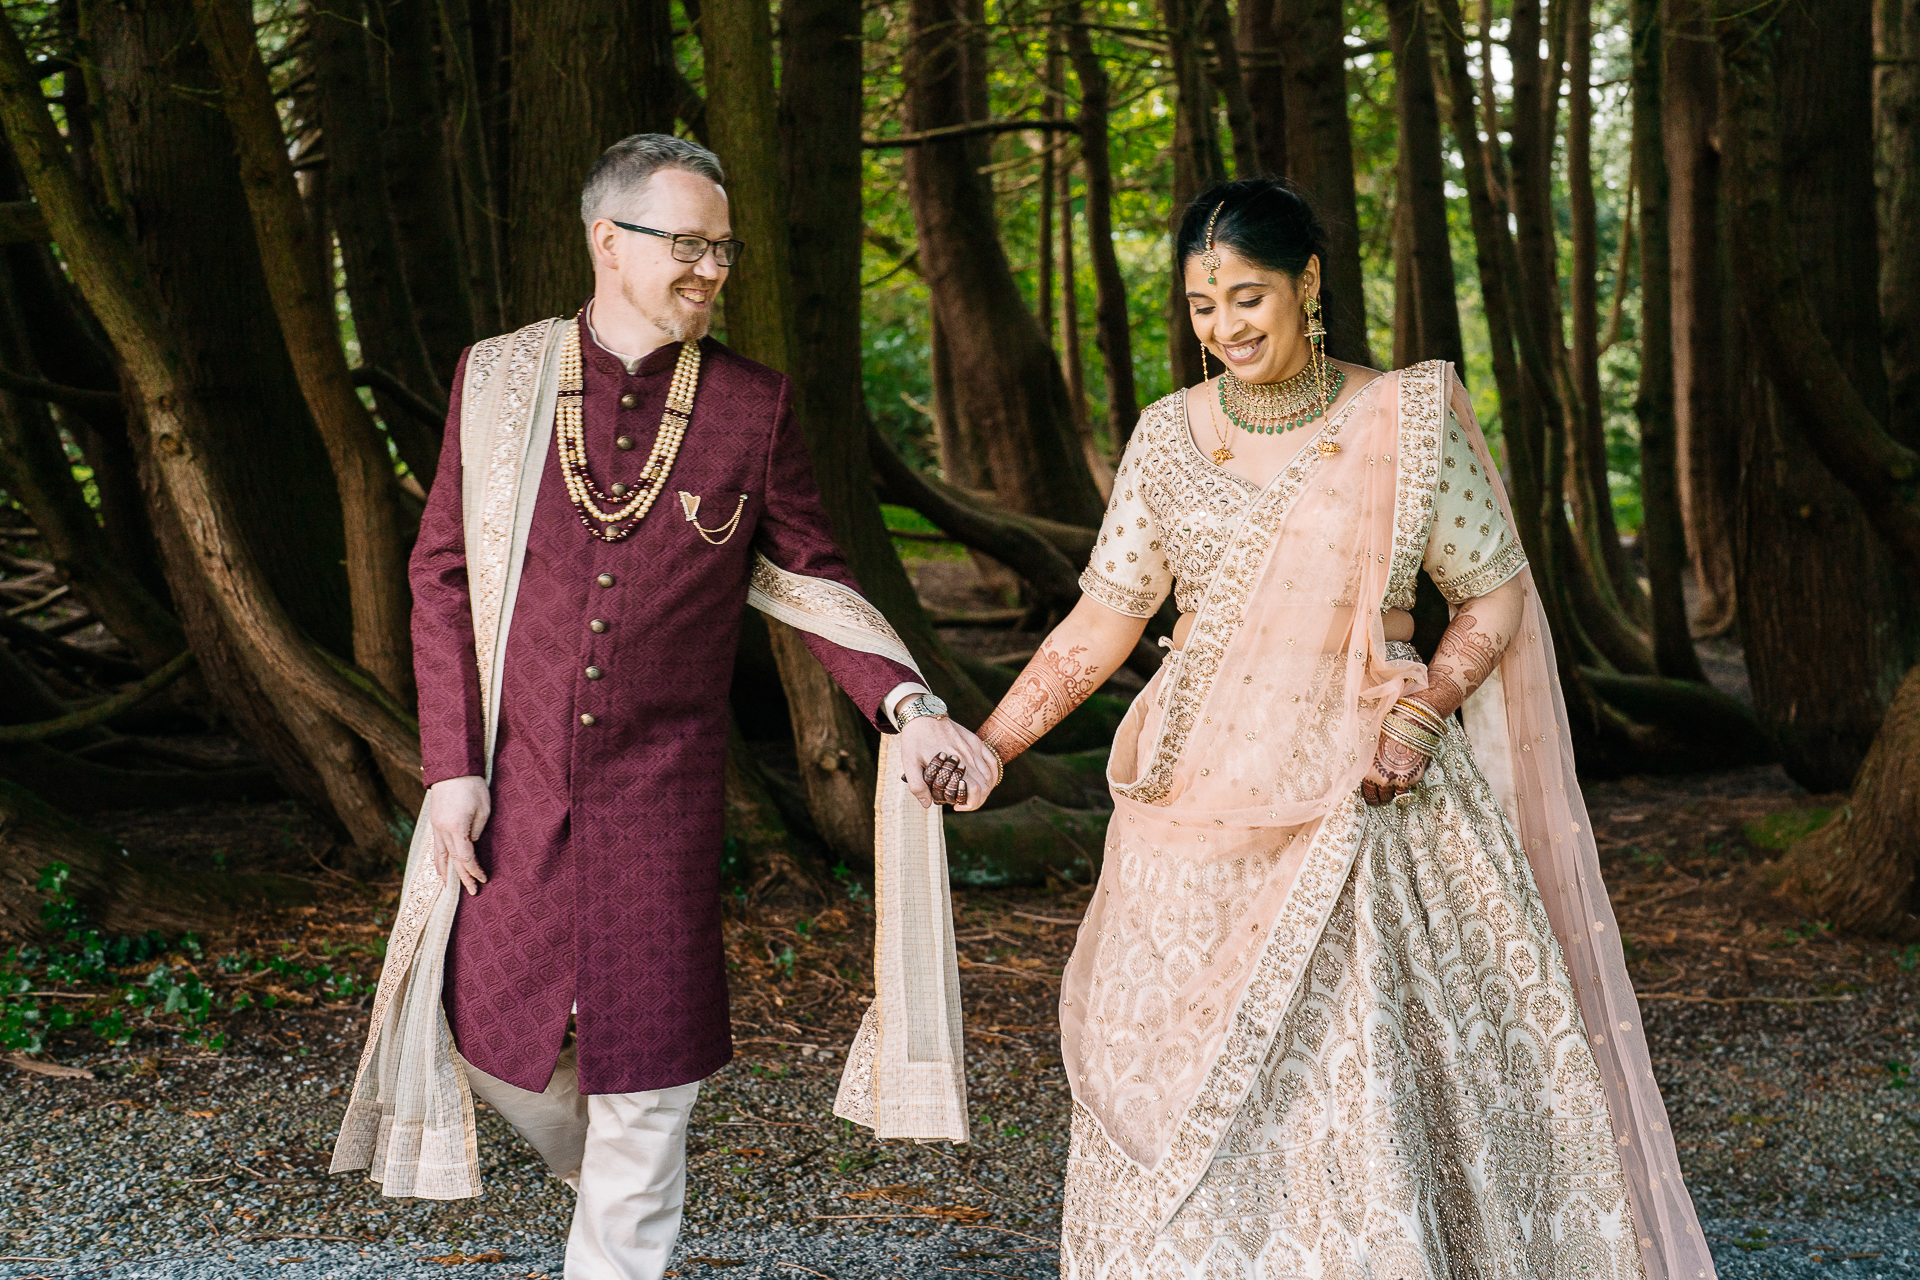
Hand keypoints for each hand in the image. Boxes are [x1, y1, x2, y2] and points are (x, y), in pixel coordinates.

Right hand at [429, 775, 491, 894]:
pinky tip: (440, 866)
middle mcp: (442, 830)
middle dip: (463, 877)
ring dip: (446, 872)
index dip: (474, 870)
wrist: (452, 768)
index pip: (466, 857)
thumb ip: (477, 830)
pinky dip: (439, 859)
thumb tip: (471, 842)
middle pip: (453, 860)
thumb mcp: (484, 809)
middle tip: (473, 891)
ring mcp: (436, 826)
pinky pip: (436, 846)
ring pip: (440, 855)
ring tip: (448, 887)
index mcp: (456, 828)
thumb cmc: (472, 786)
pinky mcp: (434, 822)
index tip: (484, 879)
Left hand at [897, 716, 1001, 811]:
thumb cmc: (914, 740)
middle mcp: (968, 756)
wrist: (921, 715)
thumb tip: (927, 805)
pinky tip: (986, 782)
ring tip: (972, 796)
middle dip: (977, 800)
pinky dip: (993, 775)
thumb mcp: (909, 764)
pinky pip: (992, 761)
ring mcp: (974, 748)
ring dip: (985, 790)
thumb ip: (917, 786)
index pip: (974, 790)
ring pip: (990, 776)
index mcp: (954, 764)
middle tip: (963, 804)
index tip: (956, 806)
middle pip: (985, 786)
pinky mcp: (975, 741)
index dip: (969, 803)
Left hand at [1360, 732, 1429, 806]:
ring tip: (1398, 784)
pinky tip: (1407, 774)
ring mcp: (1400, 780)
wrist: (1408, 725)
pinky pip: (1410, 788)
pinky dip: (1409, 783)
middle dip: (1384, 796)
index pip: (1368, 794)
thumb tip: (1368, 778)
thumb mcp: (1372, 750)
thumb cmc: (1388, 733)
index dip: (1372, 797)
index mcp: (1369, 773)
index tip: (1374, 798)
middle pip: (1383, 798)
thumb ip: (1370, 767)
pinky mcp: (1414, 778)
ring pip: (1398, 796)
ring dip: (1397, 792)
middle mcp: (1383, 779)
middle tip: (1386, 793)